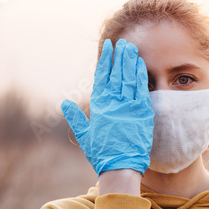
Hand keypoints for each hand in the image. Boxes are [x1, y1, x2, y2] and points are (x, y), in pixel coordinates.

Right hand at [61, 39, 153, 175]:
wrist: (121, 165)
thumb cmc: (102, 153)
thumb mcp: (84, 135)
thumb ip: (76, 118)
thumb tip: (65, 103)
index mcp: (99, 106)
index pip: (102, 77)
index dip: (105, 60)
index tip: (109, 47)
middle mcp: (114, 102)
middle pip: (117, 73)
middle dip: (120, 56)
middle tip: (123, 43)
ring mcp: (129, 106)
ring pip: (129, 78)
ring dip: (130, 62)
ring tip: (132, 48)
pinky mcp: (143, 112)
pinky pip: (142, 90)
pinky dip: (141, 76)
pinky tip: (142, 65)